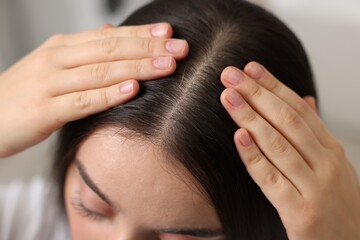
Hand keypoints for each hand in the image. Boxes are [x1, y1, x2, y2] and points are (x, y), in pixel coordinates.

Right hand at [0, 23, 188, 157]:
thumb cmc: (26, 92)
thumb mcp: (54, 64)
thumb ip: (84, 50)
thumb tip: (111, 32)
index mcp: (63, 47)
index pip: (110, 37)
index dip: (141, 35)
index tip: (169, 33)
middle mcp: (58, 59)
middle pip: (110, 50)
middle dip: (148, 48)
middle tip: (179, 49)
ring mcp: (50, 83)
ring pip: (101, 72)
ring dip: (136, 67)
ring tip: (166, 66)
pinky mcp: (45, 110)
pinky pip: (82, 101)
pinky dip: (109, 94)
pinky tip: (132, 89)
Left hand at [220, 62, 359, 239]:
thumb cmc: (335, 204)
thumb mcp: (333, 165)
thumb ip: (315, 133)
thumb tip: (305, 99)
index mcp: (331, 149)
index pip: (298, 109)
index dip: (273, 86)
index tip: (250, 68)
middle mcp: (326, 164)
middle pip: (286, 120)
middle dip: (257, 94)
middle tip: (231, 75)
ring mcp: (315, 187)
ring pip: (278, 144)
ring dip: (250, 117)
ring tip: (228, 96)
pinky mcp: (301, 212)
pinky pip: (271, 179)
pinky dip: (254, 157)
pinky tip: (239, 137)